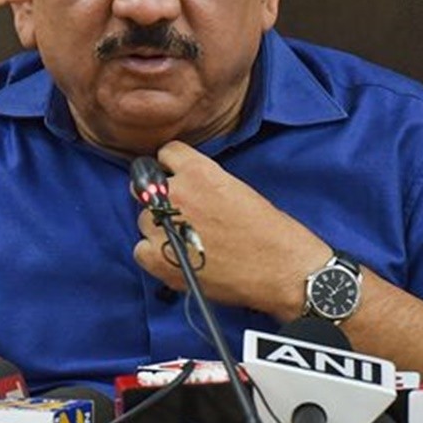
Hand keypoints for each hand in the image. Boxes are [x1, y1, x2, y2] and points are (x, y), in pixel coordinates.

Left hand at [133, 141, 330, 320]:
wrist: (282, 269)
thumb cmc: (269, 231)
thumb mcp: (236, 188)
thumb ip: (204, 183)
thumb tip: (185, 189)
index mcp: (198, 170)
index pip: (166, 153)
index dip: (173, 168)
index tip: (179, 180)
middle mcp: (177, 192)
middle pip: (147, 187)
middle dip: (160, 198)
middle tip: (182, 216)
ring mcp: (165, 225)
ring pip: (143, 220)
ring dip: (159, 229)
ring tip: (186, 243)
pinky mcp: (160, 259)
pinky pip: (140, 249)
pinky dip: (154, 256)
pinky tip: (176, 259)